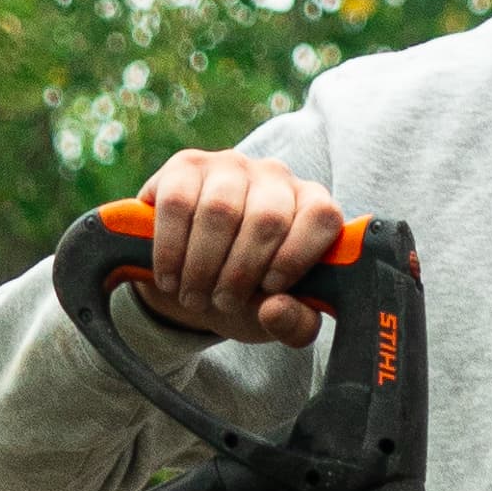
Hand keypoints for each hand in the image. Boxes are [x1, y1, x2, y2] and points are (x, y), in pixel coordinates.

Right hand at [125, 146, 348, 345]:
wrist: (191, 279)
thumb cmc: (246, 294)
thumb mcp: (275, 317)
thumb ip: (293, 324)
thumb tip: (276, 310)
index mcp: (311, 206)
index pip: (321, 217)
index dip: (296, 256)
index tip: (270, 289)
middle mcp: (275, 176)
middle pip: (267, 218)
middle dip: (240, 272)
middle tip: (222, 303)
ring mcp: (231, 165)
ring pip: (220, 210)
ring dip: (202, 266)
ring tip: (194, 296)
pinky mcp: (186, 165)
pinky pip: (178, 203)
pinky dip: (171, 250)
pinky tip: (170, 277)